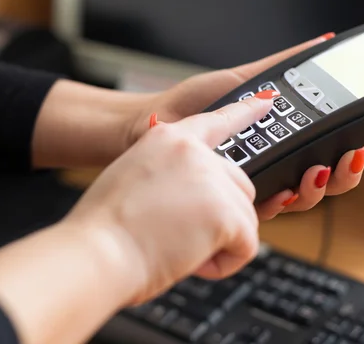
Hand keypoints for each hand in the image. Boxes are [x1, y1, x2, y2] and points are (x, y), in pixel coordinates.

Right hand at [67, 95, 280, 304]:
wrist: (97, 252)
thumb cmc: (104, 228)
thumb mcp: (133, 179)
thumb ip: (169, 177)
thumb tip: (190, 201)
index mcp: (168, 139)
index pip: (216, 120)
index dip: (244, 112)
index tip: (266, 102)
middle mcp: (195, 152)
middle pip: (239, 183)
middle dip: (222, 214)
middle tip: (186, 234)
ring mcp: (213, 179)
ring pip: (245, 216)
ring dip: (220, 241)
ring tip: (181, 250)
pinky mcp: (226, 212)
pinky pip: (247, 245)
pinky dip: (226, 262)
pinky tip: (193, 261)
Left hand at [127, 34, 363, 214]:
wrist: (153, 124)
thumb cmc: (192, 104)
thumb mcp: (242, 79)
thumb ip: (282, 67)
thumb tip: (320, 43)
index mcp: (281, 135)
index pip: (331, 147)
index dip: (360, 148)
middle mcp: (275, 162)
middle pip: (326, 179)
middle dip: (346, 172)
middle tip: (352, 155)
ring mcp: (256, 183)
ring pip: (304, 198)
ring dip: (320, 187)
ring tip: (318, 168)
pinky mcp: (235, 201)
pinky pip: (268, 210)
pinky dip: (284, 200)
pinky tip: (287, 189)